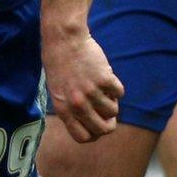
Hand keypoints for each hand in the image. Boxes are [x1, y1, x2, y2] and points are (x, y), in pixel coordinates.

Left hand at [43, 28, 122, 142]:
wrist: (64, 40)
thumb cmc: (59, 64)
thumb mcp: (57, 91)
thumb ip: (70, 108)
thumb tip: (89, 122)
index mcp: (63, 109)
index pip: (82, 137)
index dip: (93, 134)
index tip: (96, 126)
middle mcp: (78, 104)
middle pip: (102, 129)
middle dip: (109, 125)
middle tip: (109, 116)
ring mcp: (92, 92)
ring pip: (113, 111)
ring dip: (112, 103)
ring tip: (105, 91)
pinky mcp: (104, 79)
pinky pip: (119, 93)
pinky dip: (117, 88)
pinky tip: (108, 79)